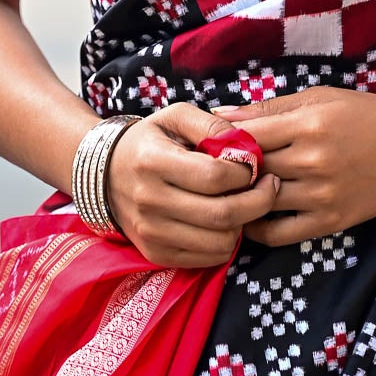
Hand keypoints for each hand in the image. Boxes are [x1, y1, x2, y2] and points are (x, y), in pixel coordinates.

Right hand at [104, 102, 280, 267]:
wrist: (105, 174)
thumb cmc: (149, 141)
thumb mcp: (175, 116)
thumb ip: (211, 124)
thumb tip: (244, 145)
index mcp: (154, 161)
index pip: (215, 177)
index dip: (245, 173)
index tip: (256, 165)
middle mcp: (150, 201)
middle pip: (222, 214)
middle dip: (258, 201)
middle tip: (269, 186)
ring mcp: (151, 233)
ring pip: (220, 242)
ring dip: (243, 224)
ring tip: (244, 203)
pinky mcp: (156, 254)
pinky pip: (207, 259)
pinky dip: (225, 243)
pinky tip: (224, 221)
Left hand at [213, 86, 375, 244]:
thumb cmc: (365, 116)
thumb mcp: (320, 98)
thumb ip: (271, 108)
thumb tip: (221, 114)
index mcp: (310, 124)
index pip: (247, 134)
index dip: (219, 137)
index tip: (204, 139)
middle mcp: (314, 161)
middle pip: (249, 168)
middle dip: (223, 167)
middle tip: (204, 166)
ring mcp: (321, 196)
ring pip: (259, 200)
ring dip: (237, 196)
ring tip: (222, 189)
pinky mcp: (329, 222)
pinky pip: (279, 233)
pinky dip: (255, 228)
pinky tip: (247, 214)